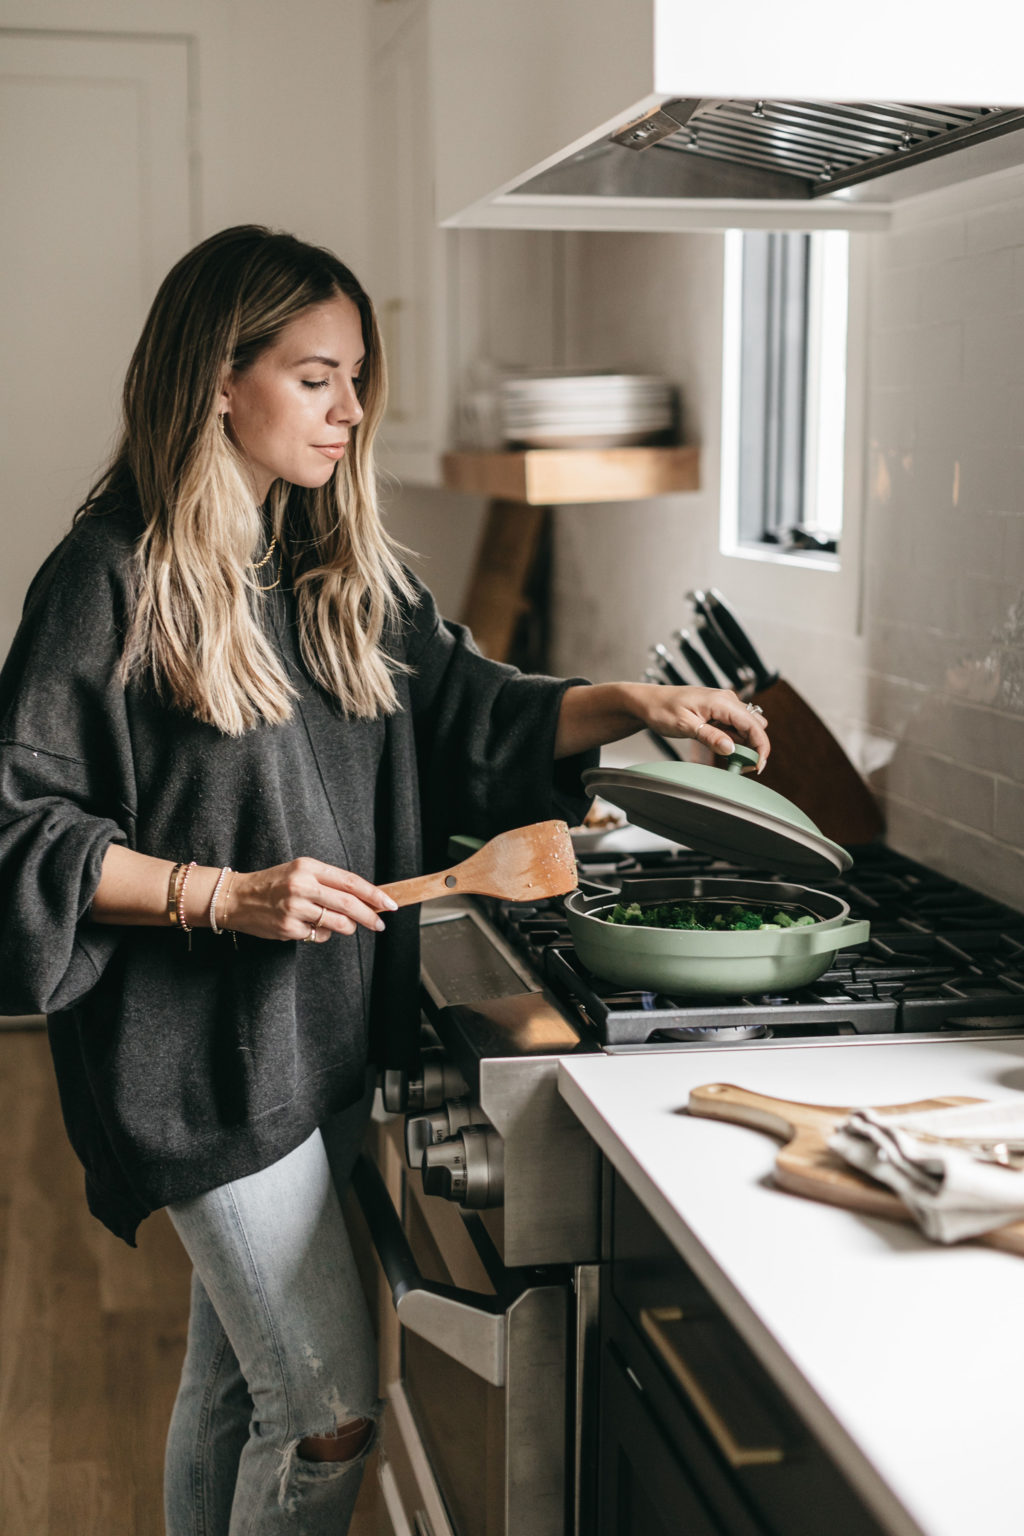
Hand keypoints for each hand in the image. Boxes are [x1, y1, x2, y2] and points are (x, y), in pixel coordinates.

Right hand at [222, 858, 398, 943]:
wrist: (235, 898)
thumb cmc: (273, 884)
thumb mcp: (300, 872)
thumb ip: (329, 882)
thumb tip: (364, 898)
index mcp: (307, 867)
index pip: (350, 881)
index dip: (374, 894)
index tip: (389, 903)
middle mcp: (301, 886)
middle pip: (348, 904)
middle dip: (370, 916)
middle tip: (380, 924)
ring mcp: (294, 909)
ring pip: (337, 923)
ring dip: (348, 928)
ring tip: (344, 925)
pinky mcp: (287, 929)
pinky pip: (318, 936)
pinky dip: (322, 934)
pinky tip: (310, 927)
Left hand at [634, 684, 769, 769]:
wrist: (648, 701)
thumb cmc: (661, 709)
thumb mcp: (684, 726)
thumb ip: (710, 736)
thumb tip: (731, 749)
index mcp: (721, 701)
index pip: (754, 725)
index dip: (761, 747)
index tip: (757, 767)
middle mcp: (727, 700)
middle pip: (755, 726)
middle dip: (754, 748)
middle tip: (741, 767)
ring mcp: (724, 705)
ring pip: (747, 727)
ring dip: (744, 745)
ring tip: (730, 761)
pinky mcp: (719, 711)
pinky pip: (735, 727)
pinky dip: (735, 740)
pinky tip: (723, 749)